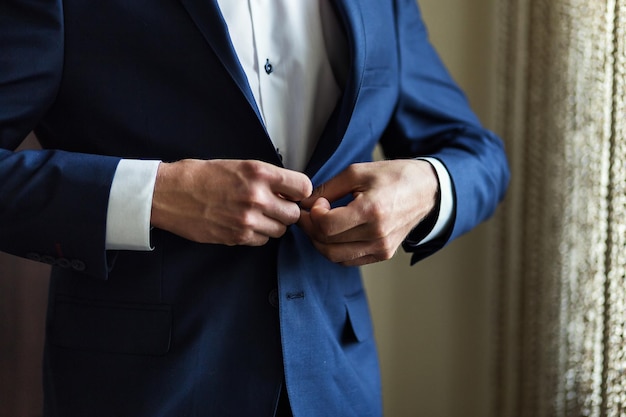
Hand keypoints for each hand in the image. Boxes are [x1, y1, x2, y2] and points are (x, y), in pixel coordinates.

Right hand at [151, 159, 311, 245]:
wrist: (169, 193)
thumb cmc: (201, 176)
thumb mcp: (239, 165)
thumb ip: (267, 178)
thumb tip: (290, 191)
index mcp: (259, 173)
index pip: (303, 187)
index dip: (300, 192)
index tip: (293, 194)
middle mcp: (257, 197)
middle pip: (294, 214)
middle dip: (287, 211)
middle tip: (274, 206)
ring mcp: (247, 220)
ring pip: (280, 230)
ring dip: (273, 224)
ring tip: (255, 214)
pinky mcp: (237, 237)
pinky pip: (263, 240)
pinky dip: (258, 234)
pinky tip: (243, 224)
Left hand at [298, 160, 438, 265]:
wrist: (426, 190)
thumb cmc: (393, 176)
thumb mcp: (357, 172)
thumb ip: (328, 188)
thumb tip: (303, 203)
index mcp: (372, 210)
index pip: (327, 225)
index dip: (312, 215)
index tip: (317, 202)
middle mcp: (377, 234)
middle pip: (327, 243)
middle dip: (310, 228)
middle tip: (309, 214)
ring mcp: (381, 248)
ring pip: (335, 256)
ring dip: (319, 242)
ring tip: (319, 224)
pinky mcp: (383, 254)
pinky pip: (348, 261)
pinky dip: (334, 250)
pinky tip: (334, 234)